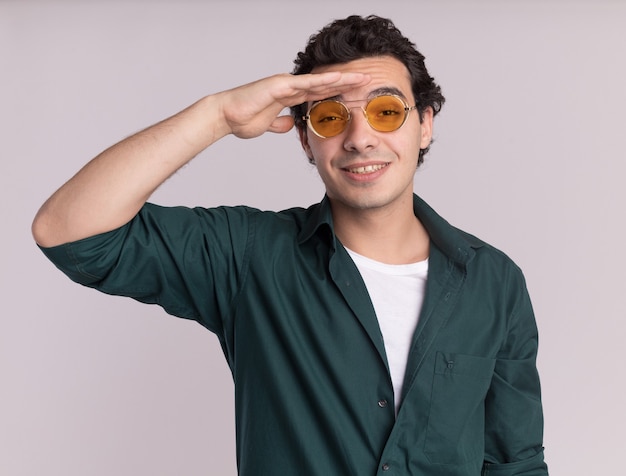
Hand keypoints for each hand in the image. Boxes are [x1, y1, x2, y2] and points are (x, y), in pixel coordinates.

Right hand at [215, 71, 370, 138]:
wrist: (226, 116)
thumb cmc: (242, 119)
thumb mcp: (269, 124)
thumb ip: (281, 123)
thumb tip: (292, 125)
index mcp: (290, 97)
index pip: (320, 94)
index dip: (339, 94)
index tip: (357, 96)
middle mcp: (291, 87)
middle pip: (326, 85)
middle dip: (348, 83)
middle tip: (369, 81)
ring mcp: (286, 84)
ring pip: (320, 80)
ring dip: (342, 79)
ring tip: (362, 77)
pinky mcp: (280, 85)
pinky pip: (305, 82)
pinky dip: (322, 81)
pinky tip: (338, 79)